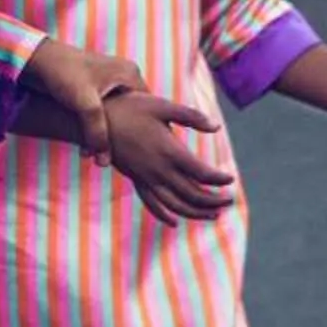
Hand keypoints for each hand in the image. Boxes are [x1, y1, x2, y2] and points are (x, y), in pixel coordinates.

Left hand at [25, 38, 153, 165]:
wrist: (35, 59)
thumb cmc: (62, 74)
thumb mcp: (84, 104)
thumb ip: (96, 131)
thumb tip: (104, 162)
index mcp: (129, 74)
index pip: (149, 107)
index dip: (144, 129)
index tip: (135, 150)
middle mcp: (122, 75)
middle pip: (132, 112)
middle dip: (121, 134)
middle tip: (115, 155)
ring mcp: (108, 81)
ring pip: (115, 114)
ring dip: (106, 132)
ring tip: (99, 152)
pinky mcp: (92, 87)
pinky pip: (102, 111)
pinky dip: (96, 126)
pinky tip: (88, 144)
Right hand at [104, 93, 237, 225]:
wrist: (96, 119)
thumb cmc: (131, 108)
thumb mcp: (163, 106)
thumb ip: (192, 117)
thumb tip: (216, 127)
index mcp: (169, 151)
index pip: (202, 173)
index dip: (219, 179)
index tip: (230, 180)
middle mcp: (158, 170)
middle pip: (192, 194)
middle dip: (214, 201)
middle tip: (229, 201)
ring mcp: (145, 177)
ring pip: (174, 204)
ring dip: (195, 213)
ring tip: (212, 215)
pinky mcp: (135, 179)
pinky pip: (151, 203)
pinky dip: (164, 215)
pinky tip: (175, 221)